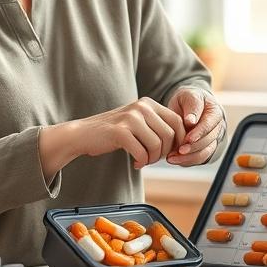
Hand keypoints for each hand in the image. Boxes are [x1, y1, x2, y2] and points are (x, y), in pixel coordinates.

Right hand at [42, 98, 185, 173]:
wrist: (83, 134)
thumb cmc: (113, 132)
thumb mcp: (138, 123)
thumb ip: (158, 127)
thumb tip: (183, 143)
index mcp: (149, 103)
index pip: (177, 122)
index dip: (179, 141)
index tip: (171, 153)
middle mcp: (141, 107)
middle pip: (170, 135)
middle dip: (165, 152)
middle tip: (153, 159)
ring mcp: (130, 118)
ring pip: (157, 145)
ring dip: (153, 158)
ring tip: (143, 160)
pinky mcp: (120, 131)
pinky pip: (142, 152)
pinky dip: (141, 161)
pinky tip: (135, 162)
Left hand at [166, 87, 224, 166]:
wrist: (186, 106)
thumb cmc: (188, 99)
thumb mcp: (189, 96)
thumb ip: (192, 106)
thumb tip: (191, 121)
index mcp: (215, 113)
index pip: (210, 125)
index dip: (200, 133)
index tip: (188, 138)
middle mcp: (217, 128)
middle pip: (208, 141)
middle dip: (193, 147)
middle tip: (179, 151)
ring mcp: (211, 140)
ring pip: (204, 153)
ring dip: (189, 157)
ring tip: (172, 158)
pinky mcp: (203, 150)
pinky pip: (198, 159)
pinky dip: (186, 161)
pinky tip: (174, 159)